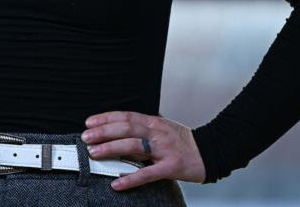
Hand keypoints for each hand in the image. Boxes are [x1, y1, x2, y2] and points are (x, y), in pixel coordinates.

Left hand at [82, 111, 205, 190]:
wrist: (213, 151)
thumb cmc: (184, 141)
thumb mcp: (163, 128)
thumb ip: (144, 128)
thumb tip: (119, 128)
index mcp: (154, 122)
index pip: (125, 116)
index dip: (105, 118)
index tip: (89, 122)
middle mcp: (157, 133)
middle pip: (125, 129)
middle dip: (103, 132)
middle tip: (86, 137)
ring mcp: (164, 150)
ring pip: (133, 146)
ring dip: (111, 149)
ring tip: (95, 153)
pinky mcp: (171, 167)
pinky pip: (147, 174)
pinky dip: (130, 178)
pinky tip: (117, 183)